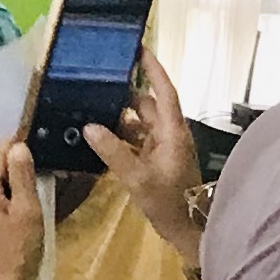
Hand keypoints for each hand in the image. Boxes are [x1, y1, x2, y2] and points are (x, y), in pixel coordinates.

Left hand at [0, 137, 43, 279]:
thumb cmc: (20, 247)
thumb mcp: (27, 209)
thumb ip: (22, 176)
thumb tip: (18, 146)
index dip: (17, 141)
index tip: (36, 129)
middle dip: (15, 156)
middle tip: (42, 148)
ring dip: (13, 170)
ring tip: (39, 165)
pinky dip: (9, 184)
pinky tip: (27, 186)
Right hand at [83, 49, 205, 269]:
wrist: (189, 230)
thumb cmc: (171, 202)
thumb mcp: (138, 178)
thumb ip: (113, 151)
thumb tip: (89, 127)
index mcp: (172, 132)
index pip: (164, 92)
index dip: (153, 70)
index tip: (139, 49)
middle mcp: (170, 135)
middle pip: (148, 105)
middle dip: (125, 93)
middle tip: (98, 82)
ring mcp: (164, 149)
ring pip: (140, 124)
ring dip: (119, 118)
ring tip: (91, 108)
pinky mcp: (157, 161)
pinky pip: (136, 140)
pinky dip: (120, 136)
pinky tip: (99, 138)